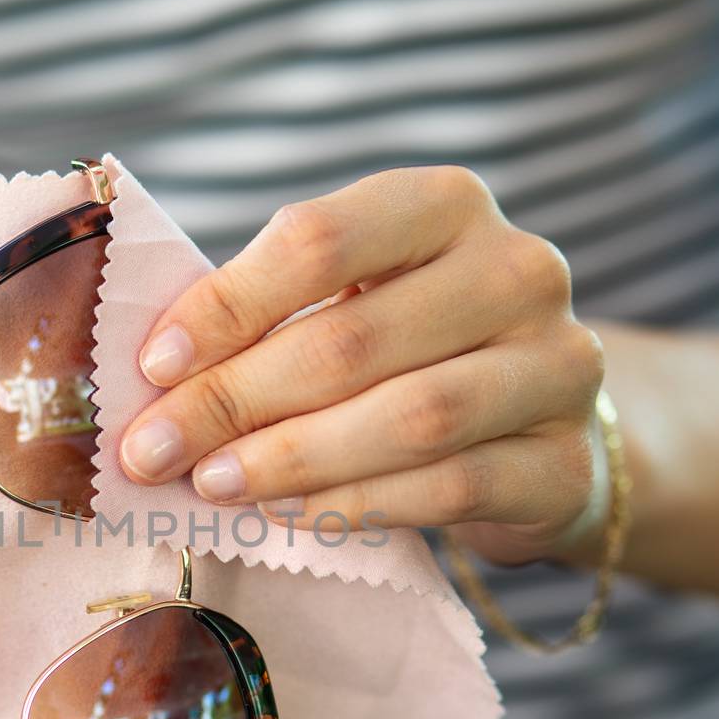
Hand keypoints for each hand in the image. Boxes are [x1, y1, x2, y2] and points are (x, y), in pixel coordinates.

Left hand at [117, 166, 604, 564]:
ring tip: (211, 484)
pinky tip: (286, 513)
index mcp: (448, 205)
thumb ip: (270, 322)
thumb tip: (155, 381)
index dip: (227, 305)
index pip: (321, 240)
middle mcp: (517, 270)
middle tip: (152, 451)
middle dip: (234, 400)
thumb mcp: (352, 303)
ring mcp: (558, 366)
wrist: (541, 435)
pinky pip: (448, 486)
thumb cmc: (413, 356)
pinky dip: (354, 503)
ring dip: (291, 458)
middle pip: (353, 338)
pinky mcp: (566, 463)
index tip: (153, 366)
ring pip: (408, 417)